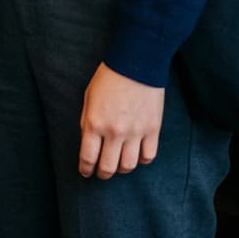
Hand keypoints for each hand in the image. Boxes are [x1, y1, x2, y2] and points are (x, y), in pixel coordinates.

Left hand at [78, 63, 164, 177]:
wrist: (136, 63)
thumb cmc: (108, 79)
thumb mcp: (89, 98)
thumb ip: (87, 123)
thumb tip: (88, 143)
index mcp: (95, 123)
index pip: (88, 158)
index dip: (86, 169)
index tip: (86, 172)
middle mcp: (115, 132)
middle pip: (109, 168)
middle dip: (103, 174)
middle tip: (102, 173)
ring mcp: (135, 132)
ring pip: (129, 166)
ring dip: (122, 169)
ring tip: (119, 165)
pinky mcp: (153, 129)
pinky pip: (148, 156)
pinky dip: (142, 160)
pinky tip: (137, 155)